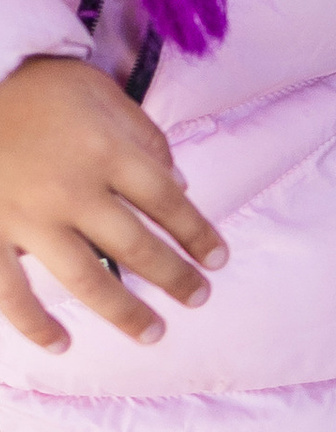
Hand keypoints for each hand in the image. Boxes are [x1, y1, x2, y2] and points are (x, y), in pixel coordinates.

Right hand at [0, 56, 225, 351]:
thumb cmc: (44, 89)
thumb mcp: (107, 97)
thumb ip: (146, 140)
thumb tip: (180, 187)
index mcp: (108, 152)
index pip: (167, 202)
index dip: (197, 233)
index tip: (217, 259)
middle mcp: (73, 190)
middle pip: (135, 246)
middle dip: (173, 277)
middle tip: (198, 298)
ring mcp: (27, 217)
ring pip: (84, 278)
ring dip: (122, 311)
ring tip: (152, 332)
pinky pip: (10, 290)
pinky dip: (34, 323)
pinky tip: (60, 342)